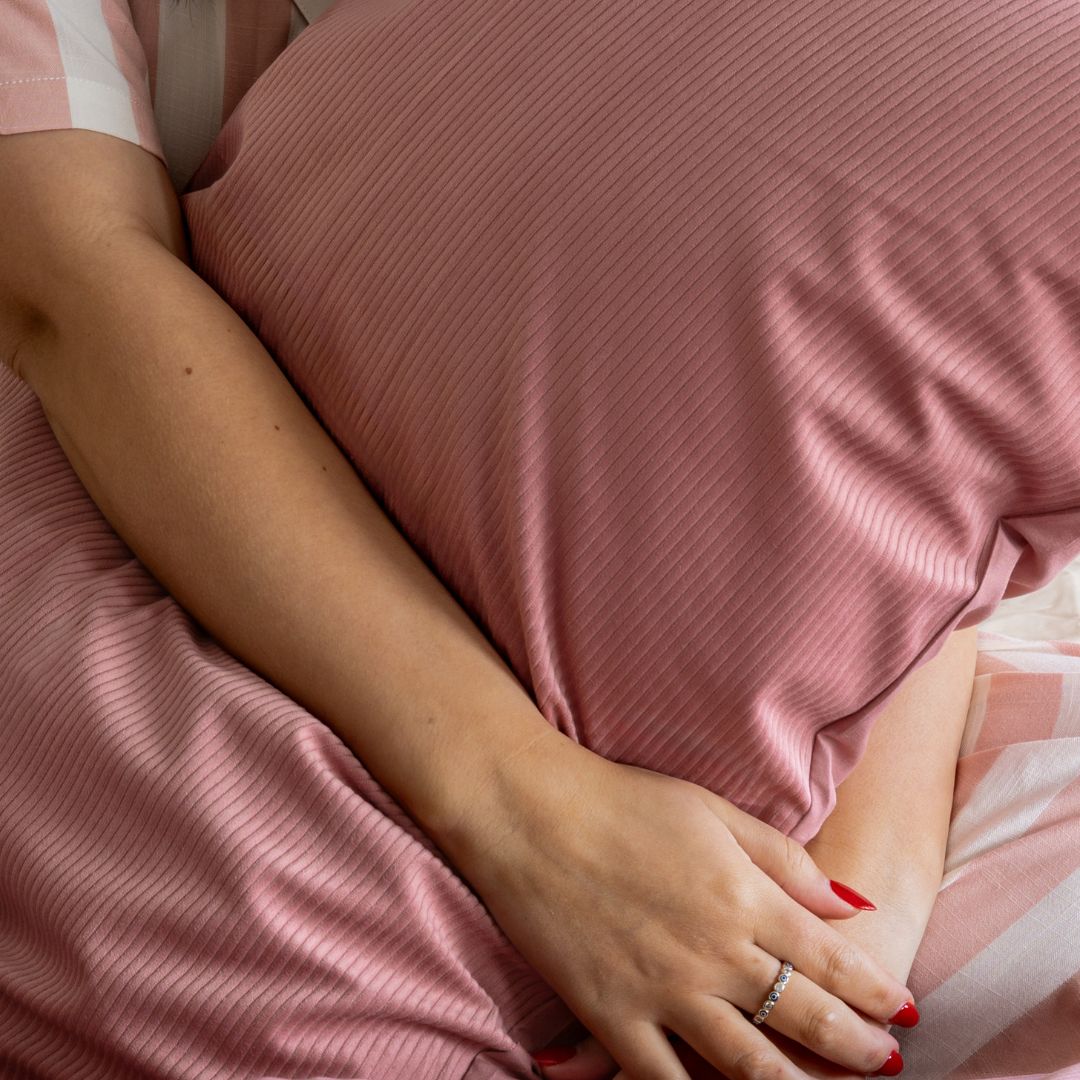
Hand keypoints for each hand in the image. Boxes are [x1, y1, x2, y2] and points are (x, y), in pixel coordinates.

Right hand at [525, 833, 929, 1079]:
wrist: (532, 812)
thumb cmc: (623, 800)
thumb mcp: (711, 809)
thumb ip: (781, 858)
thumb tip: (849, 901)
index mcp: (742, 896)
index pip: (830, 958)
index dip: (874, 990)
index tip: (904, 1012)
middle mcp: (714, 952)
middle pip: (804, 1017)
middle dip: (856, 1047)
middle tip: (887, 1064)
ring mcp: (664, 991)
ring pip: (750, 1065)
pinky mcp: (612, 1015)